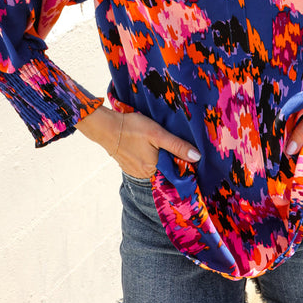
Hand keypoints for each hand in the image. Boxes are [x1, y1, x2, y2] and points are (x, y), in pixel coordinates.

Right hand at [77, 106, 200, 178]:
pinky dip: (149, 157)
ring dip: (160, 158)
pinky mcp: (129, 167)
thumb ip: (177, 146)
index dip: (183, 163)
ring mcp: (136, 172)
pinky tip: (147, 146)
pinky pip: (145, 165)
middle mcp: (145, 175)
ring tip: (158, 144)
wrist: (106, 127)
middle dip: (171, 159)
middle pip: (165, 169)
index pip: (175, 172)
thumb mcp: (158, 134)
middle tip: (170, 144)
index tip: (189, 155)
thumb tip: (197, 157)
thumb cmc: (133, 128)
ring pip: (155, 167)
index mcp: (154, 169)